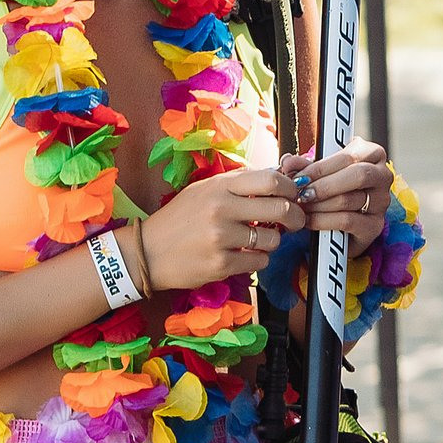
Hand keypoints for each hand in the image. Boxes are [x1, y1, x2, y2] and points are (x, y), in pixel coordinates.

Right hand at [139, 166, 306, 290]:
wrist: (147, 252)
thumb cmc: (180, 219)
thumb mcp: (205, 190)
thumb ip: (239, 183)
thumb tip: (279, 177)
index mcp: (219, 186)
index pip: (271, 181)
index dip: (291, 188)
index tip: (294, 195)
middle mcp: (221, 209)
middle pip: (280, 209)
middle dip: (295, 216)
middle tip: (295, 221)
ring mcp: (221, 239)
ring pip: (272, 240)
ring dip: (272, 242)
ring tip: (257, 241)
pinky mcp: (220, 265)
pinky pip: (259, 262)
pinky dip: (257, 260)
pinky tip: (243, 256)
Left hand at [283, 136, 390, 253]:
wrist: (340, 223)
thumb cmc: (331, 189)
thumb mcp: (318, 173)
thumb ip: (304, 165)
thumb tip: (288, 161)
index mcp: (372, 153)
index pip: (349, 156)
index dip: (321, 167)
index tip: (299, 177)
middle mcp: (383, 175)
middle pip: (357, 175)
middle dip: (323, 186)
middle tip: (301, 193)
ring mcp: (382, 202)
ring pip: (349, 199)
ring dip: (319, 205)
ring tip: (301, 207)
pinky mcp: (375, 225)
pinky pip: (347, 221)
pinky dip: (323, 221)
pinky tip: (309, 221)